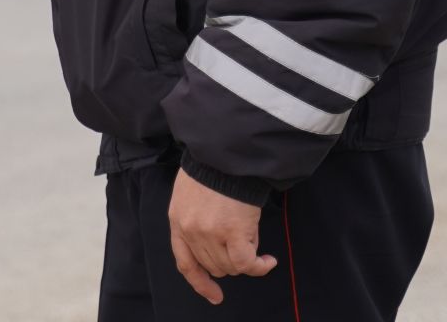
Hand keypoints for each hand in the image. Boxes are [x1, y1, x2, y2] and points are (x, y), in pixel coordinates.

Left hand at [167, 169, 275, 305]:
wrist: (225, 152)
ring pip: (231, 266)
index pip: (185, 263)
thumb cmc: (211, 167)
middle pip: (213, 265)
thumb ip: (196, 220)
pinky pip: (247, 263)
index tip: (215, 294)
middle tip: (243, 240)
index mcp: (177, 221)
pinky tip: (269, 261)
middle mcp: (191, 231)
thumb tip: (218, 246)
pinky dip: (260, 266)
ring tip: (253, 235)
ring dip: (245, 257)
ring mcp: (211, 234)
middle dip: (229, 259)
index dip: (201, 283)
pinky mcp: (233, 232)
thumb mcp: (189, 194)